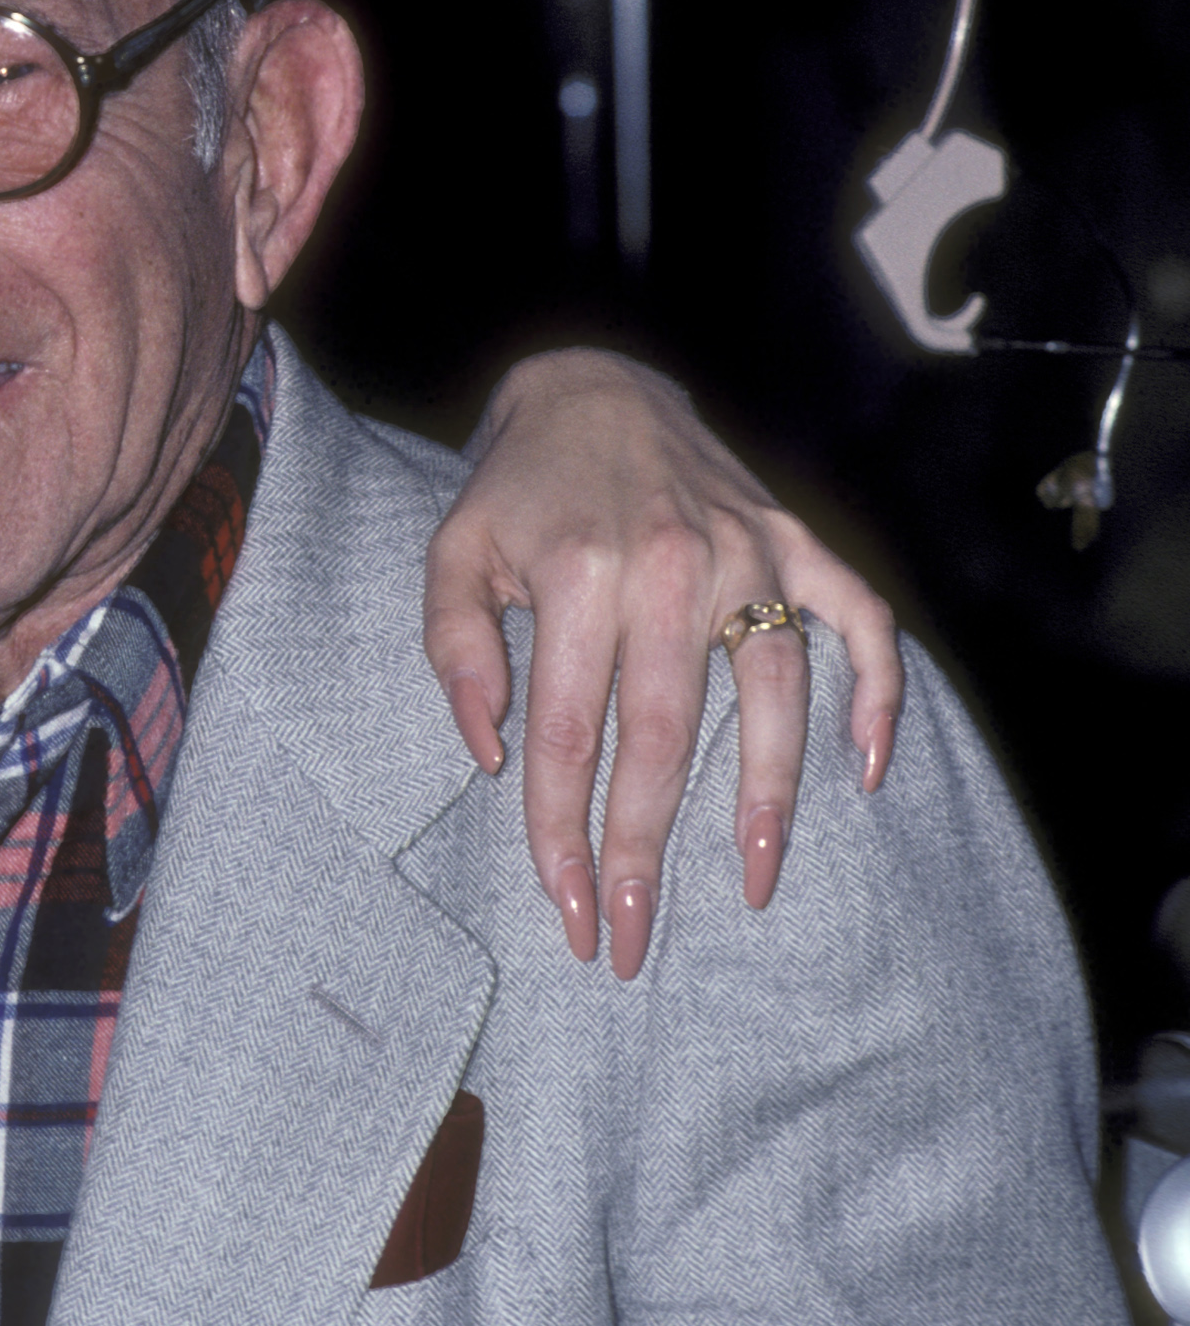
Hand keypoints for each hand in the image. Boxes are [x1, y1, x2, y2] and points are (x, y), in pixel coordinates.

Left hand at [422, 349, 901, 978]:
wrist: (590, 386)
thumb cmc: (514, 489)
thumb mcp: (451, 554)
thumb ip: (456, 651)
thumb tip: (490, 753)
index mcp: (577, 574)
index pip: (564, 732)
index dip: (559, 829)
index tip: (564, 907)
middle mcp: (672, 566)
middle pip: (661, 739)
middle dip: (643, 851)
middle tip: (633, 939)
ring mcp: (749, 553)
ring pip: (771, 697)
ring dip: (762, 800)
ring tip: (747, 884)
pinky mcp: (796, 541)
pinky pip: (859, 620)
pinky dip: (874, 692)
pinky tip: (869, 770)